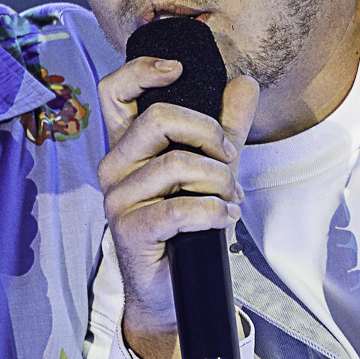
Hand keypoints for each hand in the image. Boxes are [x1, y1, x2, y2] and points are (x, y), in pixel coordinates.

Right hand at [97, 57, 259, 358]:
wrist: (171, 288)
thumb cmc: (184, 225)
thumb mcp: (210, 167)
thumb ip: (226, 124)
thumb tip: (245, 82)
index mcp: (127, 145)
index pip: (114, 91)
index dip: (141, 71)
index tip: (177, 69)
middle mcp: (115, 166)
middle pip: (157, 119)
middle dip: (207, 132)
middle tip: (229, 155)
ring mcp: (118, 199)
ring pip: (175, 165)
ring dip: (217, 180)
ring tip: (230, 197)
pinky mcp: (130, 229)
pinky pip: (177, 208)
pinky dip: (212, 211)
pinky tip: (225, 217)